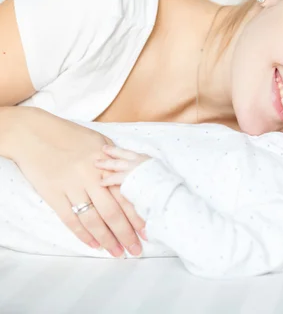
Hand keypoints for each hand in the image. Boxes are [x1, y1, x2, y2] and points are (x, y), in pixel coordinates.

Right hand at [9, 108, 145, 256]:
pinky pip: (70, 219)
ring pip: (92, 219)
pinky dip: (82, 234)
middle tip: (136, 249)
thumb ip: (116, 160)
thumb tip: (134, 177)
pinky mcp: (53, 194)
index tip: (147, 231)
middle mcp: (90, 177)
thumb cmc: (69, 135)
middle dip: (126, 233)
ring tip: (117, 252)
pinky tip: (94, 244)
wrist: (33, 133)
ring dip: (107, 239)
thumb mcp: (98, 142)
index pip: (126, 195)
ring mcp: (70, 186)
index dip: (137, 215)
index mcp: (105, 164)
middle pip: (112, 212)